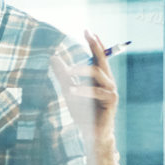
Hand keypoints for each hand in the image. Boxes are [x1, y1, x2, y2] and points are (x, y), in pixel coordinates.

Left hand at [49, 29, 119, 146]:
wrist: (91, 134)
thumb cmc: (83, 113)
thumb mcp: (69, 90)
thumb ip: (63, 75)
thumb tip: (53, 57)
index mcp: (100, 77)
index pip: (99, 57)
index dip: (95, 43)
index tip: (88, 30)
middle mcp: (108, 81)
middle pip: (102, 59)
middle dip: (95, 45)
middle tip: (87, 34)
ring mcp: (111, 91)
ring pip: (97, 72)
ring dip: (82, 70)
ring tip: (68, 73)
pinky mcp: (111, 101)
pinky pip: (97, 91)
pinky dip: (83, 90)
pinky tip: (72, 91)